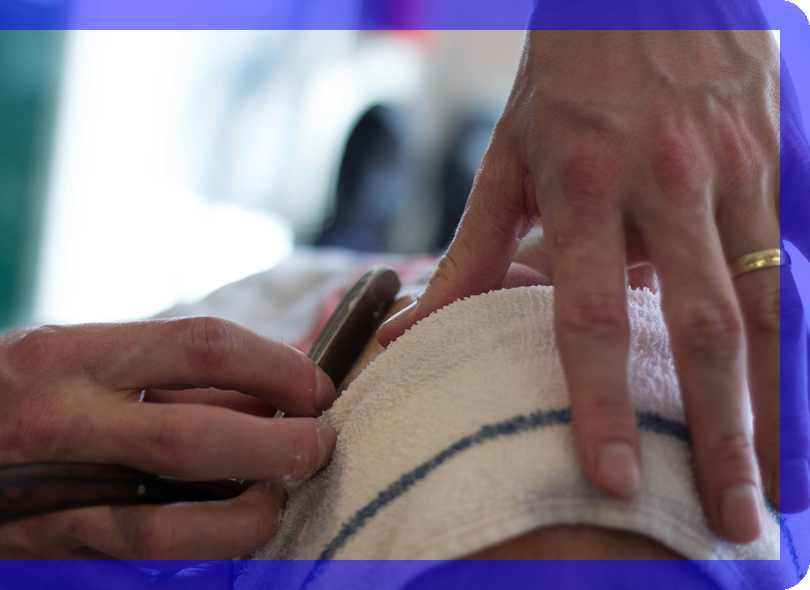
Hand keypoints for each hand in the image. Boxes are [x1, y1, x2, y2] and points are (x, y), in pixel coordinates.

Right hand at [0, 318, 337, 559]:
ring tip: (280, 493)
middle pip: (198, 437)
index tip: (312, 383)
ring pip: (174, 526)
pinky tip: (234, 526)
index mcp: (72, 357)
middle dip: (281, 443)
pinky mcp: (58, 551)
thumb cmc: (1, 390)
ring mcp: (58, 498)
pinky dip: (206, 547)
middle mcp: (64, 424)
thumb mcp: (73, 353)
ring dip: (251, 514)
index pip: (203, 347)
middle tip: (319, 442)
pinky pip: (148, 560)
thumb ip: (165, 374)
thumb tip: (264, 390)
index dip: (276, 365)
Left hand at [378, 30, 808, 542]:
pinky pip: (790, 265)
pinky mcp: (774, 162)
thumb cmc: (567, 73)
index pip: (592, 313)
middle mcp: (665, 184)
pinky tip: (790, 402)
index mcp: (581, 184)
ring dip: (774, 404)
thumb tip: (415, 332)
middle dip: (720, 433)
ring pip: (768, 307)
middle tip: (727, 518)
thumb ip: (471, 251)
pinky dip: (794, 342)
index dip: (602, 399)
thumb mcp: (507, 155)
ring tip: (775, 486)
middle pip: (704, 327)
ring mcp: (732, 172)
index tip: (613, 473)